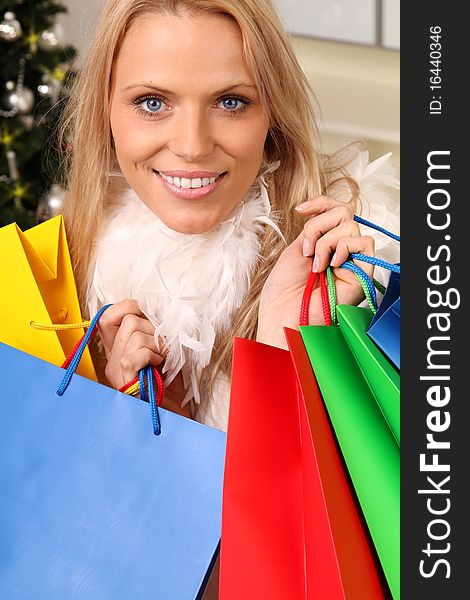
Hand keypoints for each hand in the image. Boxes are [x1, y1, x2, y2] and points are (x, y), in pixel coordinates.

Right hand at [97, 299, 165, 388]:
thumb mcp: (162, 349)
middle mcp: (113, 358)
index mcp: (118, 348)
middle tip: (164, 345)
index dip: (129, 306)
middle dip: (153, 327)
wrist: (174, 413)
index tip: (150, 314)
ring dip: (157, 344)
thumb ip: (154, 331)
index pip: (109, 316)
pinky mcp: (124, 381)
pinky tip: (158, 366)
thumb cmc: (171, 383)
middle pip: (128, 321)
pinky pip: (134, 355)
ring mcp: (116, 370)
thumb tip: (156, 308)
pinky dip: (152, 356)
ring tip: (163, 358)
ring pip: (135, 336)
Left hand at [257, 196, 374, 348]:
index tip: (300, 209)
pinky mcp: (363, 274)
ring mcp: (351, 262)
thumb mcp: (294, 250)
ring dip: (326, 241)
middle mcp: (339, 252)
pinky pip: (364, 242)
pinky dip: (344, 248)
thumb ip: (313, 229)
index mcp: (323, 245)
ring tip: (316, 264)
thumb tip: (321, 212)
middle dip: (318, 225)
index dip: (320, 203)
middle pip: (343, 213)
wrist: (284, 316)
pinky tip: (332, 265)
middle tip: (306, 249)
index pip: (333, 212)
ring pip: (350, 226)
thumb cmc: (283, 292)